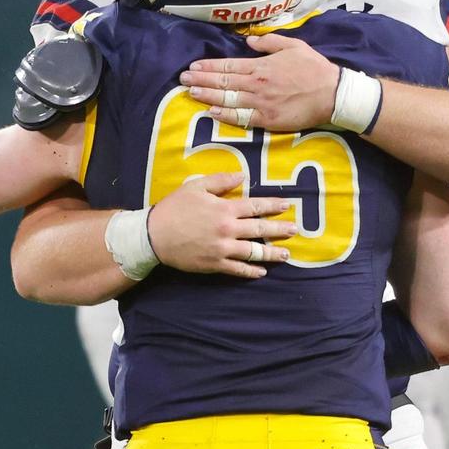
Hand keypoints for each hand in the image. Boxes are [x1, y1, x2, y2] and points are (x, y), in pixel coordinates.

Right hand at [146, 173, 296, 278]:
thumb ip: (221, 181)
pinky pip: (238, 269)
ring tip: (285, 255)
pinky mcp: (215, 264)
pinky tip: (262, 272)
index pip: (256, 206)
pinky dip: (251, 271)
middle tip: (295, 231)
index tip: (287, 206)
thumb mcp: (196, 187)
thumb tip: (242, 176)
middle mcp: (228, 229)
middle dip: (280, 230)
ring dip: (271, 254)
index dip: (273, 206)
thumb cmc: (174, 208)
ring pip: (254, 252)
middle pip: (260, 230)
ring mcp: (222, 249)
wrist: (153, 235)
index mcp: (225, 209)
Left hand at [179, 33, 339, 130]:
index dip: (208, 67)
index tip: (193, 67)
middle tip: (183, 80)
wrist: (332, 94)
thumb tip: (249, 41)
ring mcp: (261, 103)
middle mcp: (257, 84)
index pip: (228, 65)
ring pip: (227, 99)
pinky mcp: (268, 120)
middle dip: (201, 80)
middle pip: (223, 82)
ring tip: (191, 94)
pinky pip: (241, 118)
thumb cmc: (314, 69)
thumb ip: (269, 42)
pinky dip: (225, 115)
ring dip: (207, 96)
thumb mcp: (294, 46)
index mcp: (261, 66)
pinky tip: (212, 112)